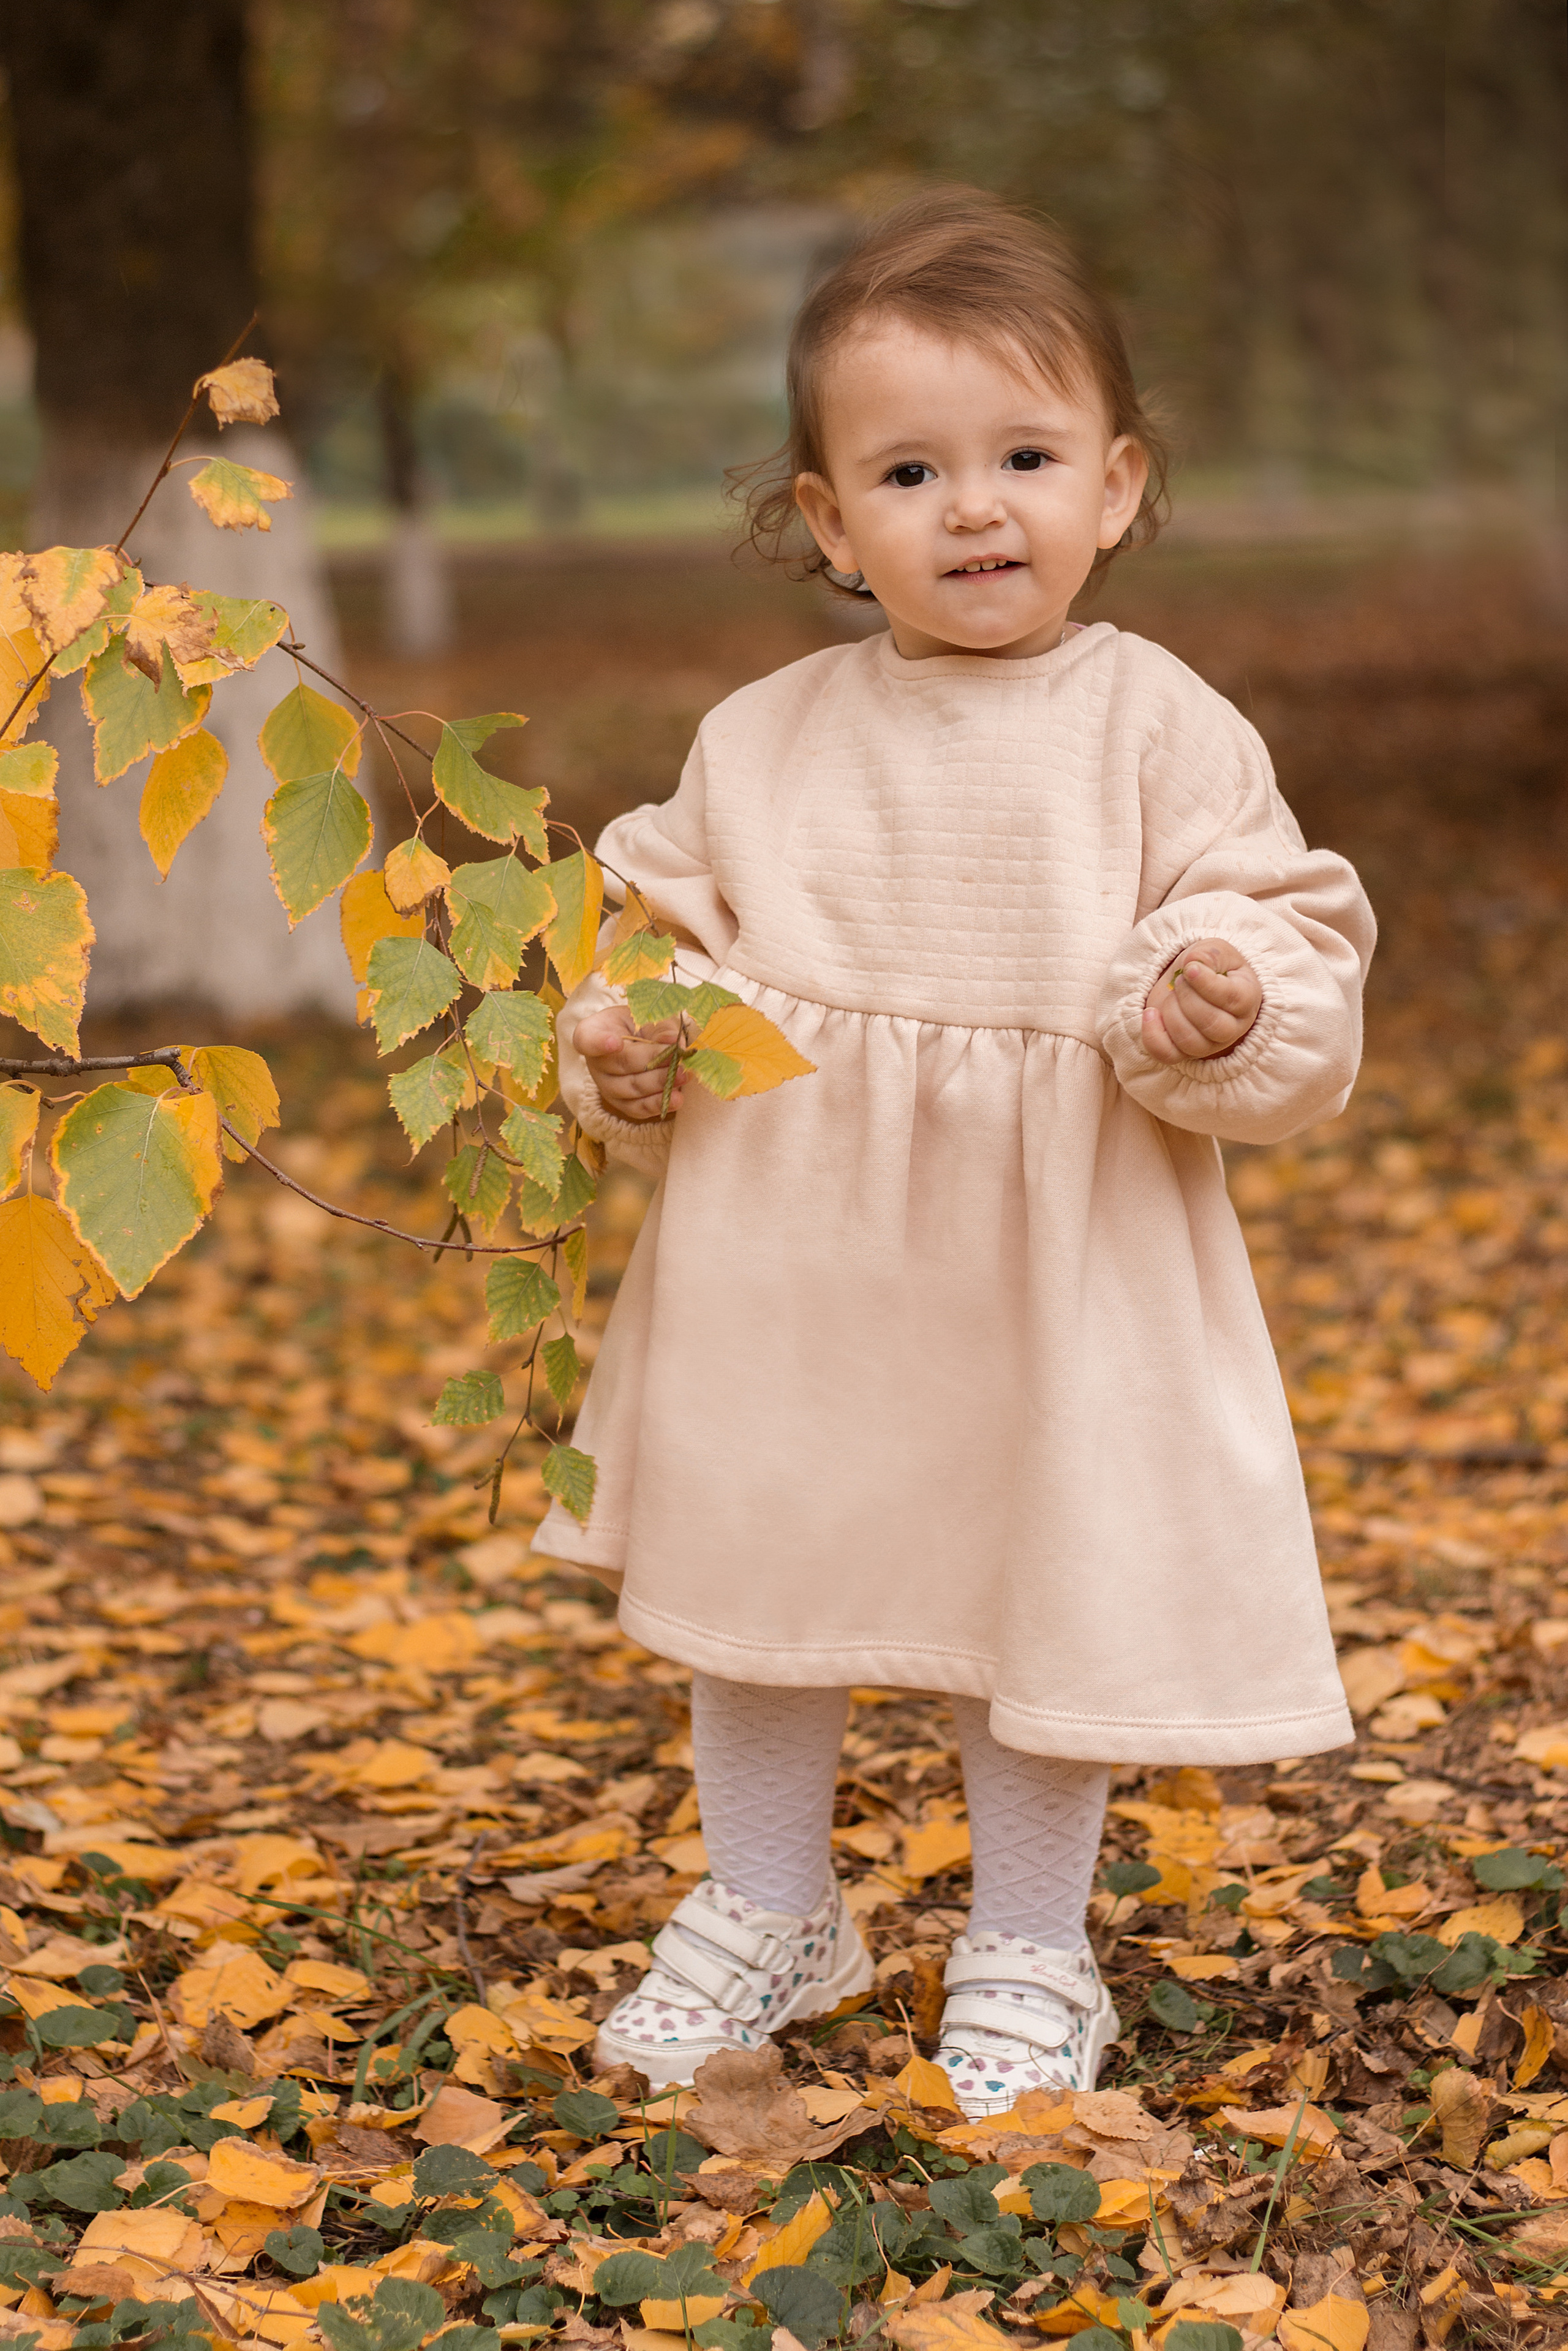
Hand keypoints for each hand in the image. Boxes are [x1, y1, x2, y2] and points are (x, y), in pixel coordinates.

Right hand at [575, 1005, 688, 1123]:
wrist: (639, 1045)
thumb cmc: (638, 1026)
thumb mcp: (647, 1018)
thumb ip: (660, 1028)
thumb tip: (674, 1042)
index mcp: (592, 1033)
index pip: (587, 1039)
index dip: (601, 1042)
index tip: (616, 1043)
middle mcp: (595, 1063)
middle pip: (622, 1064)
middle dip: (652, 1061)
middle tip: (677, 1057)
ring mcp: (606, 1087)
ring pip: (633, 1089)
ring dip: (661, 1083)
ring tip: (684, 1075)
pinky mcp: (622, 1105)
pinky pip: (639, 1109)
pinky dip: (660, 1104)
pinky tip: (677, 1098)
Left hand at [1142, 938, 1261, 1063]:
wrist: (1191, 982)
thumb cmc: (1209, 966)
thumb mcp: (1214, 951)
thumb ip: (1209, 955)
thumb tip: (1193, 964)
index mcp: (1247, 998)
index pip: (1233, 999)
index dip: (1207, 984)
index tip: (1189, 969)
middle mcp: (1233, 1027)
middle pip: (1213, 1025)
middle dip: (1188, 998)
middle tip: (1180, 981)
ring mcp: (1209, 1045)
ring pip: (1190, 1041)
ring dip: (1172, 1012)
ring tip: (1171, 995)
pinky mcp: (1183, 1053)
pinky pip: (1167, 1054)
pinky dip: (1153, 1035)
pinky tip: (1150, 1013)